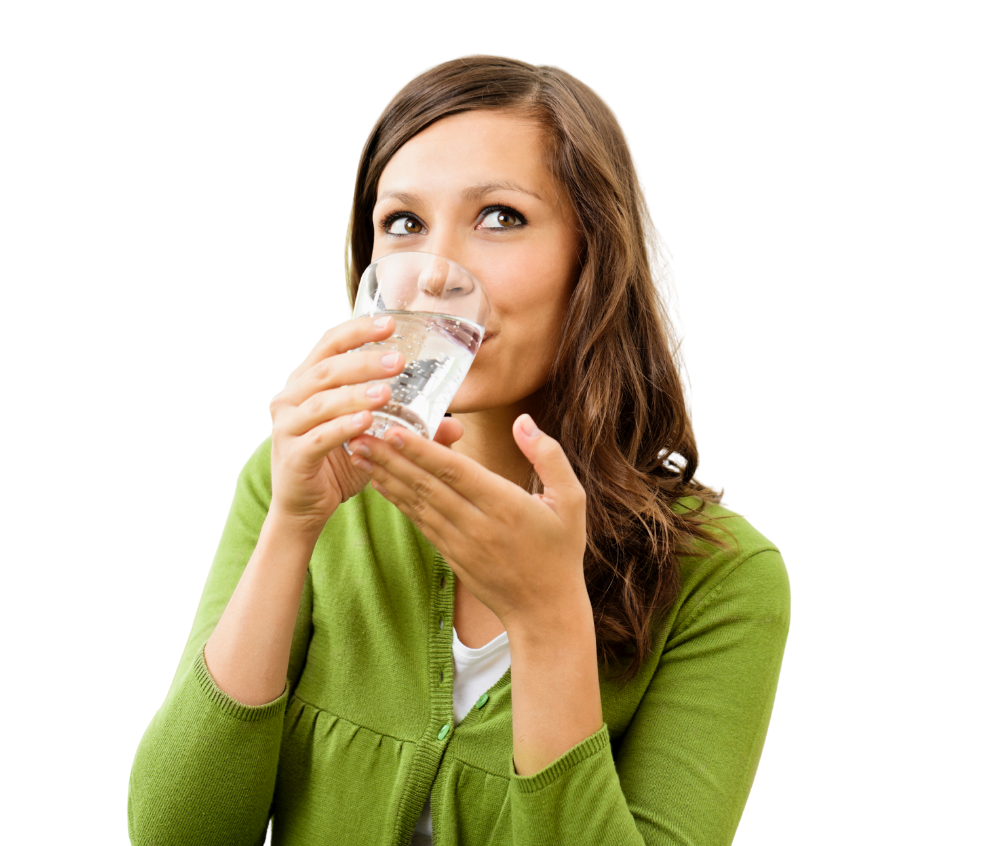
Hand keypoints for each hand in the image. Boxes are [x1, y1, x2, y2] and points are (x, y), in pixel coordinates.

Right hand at [266, 315, 465, 535]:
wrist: (304, 507)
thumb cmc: (338, 464)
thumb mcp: (375, 440)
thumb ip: (409, 428)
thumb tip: (456, 426)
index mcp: (308, 381)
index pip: (330, 344)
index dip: (358, 331)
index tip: (390, 323)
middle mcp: (292, 397)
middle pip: (327, 369)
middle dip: (363, 362)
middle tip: (398, 361)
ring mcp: (287, 426)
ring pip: (321, 401)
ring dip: (355, 394)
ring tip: (387, 393)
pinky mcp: (293, 455)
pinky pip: (318, 436)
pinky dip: (343, 428)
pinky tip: (366, 423)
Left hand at [347, 414, 588, 629]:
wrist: (544, 611)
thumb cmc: (561, 551)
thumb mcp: (572, 500)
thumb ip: (548, 456)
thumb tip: (523, 421)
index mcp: (505, 505)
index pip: (456, 471)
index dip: (422, 450)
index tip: (394, 430)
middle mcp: (477, 524)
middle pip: (427, 485)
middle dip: (390, 457)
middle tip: (359, 434)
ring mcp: (460, 543)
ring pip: (417, 503)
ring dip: (386, 476)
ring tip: (359, 453)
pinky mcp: (451, 555)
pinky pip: (420, 522)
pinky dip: (398, 501)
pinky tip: (380, 483)